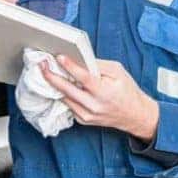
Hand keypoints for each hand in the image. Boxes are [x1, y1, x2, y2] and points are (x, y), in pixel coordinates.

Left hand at [42, 56, 158, 140]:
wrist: (135, 115)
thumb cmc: (127, 91)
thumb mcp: (118, 71)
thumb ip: (99, 65)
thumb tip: (80, 58)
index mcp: (104, 91)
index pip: (83, 77)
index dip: (69, 66)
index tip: (58, 57)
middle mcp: (94, 105)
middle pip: (67, 90)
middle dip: (52, 77)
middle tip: (42, 66)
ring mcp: (88, 115)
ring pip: (65, 99)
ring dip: (55, 86)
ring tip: (47, 73)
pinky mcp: (84, 120)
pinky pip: (69, 106)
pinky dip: (64, 95)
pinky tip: (60, 86)